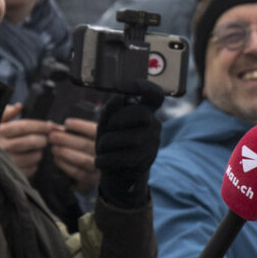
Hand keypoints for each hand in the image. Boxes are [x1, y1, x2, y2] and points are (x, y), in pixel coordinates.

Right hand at [0, 103, 52, 175]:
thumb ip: (6, 113)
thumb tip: (19, 106)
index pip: (24, 126)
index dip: (40, 125)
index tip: (50, 125)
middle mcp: (3, 147)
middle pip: (32, 141)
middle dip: (43, 139)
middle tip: (45, 138)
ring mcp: (7, 162)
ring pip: (34, 156)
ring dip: (40, 152)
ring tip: (36, 149)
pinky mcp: (12, 174)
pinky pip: (31, 169)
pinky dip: (35, 164)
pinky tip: (30, 160)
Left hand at [50, 117, 98, 193]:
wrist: (95, 172)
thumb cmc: (85, 148)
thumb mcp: (81, 137)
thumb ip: (67, 131)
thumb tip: (51, 125)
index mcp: (105, 140)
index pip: (94, 131)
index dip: (80, 126)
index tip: (67, 123)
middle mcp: (105, 154)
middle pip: (85, 145)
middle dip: (66, 139)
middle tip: (52, 137)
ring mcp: (99, 168)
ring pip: (82, 160)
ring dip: (65, 153)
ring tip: (53, 148)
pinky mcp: (91, 179)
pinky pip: (78, 172)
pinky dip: (65, 165)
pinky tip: (56, 160)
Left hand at [95, 81, 164, 207]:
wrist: (116, 172)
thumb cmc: (113, 141)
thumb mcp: (108, 122)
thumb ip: (112, 108)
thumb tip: (119, 97)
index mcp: (146, 110)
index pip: (154, 94)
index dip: (143, 86)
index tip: (123, 84)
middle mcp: (154, 124)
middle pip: (140, 113)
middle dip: (117, 120)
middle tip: (108, 129)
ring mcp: (153, 143)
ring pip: (131, 138)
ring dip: (107, 144)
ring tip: (102, 149)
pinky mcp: (146, 161)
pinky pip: (124, 158)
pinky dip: (105, 160)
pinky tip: (102, 161)